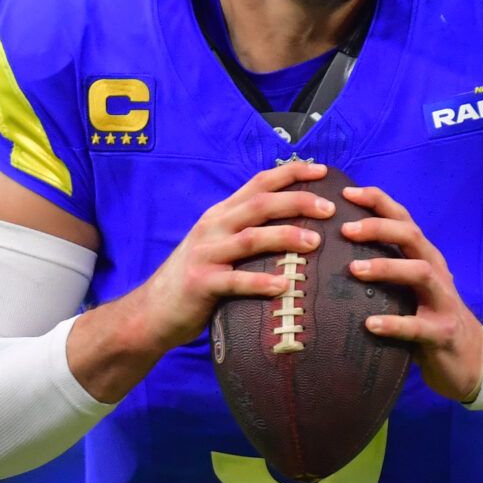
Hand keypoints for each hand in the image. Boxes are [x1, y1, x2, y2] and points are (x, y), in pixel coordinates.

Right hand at [134, 159, 333, 349]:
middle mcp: (213, 228)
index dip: (291, 173)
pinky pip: (235, 281)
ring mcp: (206, 254)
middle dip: (298, 201)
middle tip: (330, 208)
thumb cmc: (196, 280)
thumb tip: (295, 227)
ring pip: (251, 238)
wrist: (152, 312)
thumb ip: (246, 233)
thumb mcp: (218, 246)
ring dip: (285, 237)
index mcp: (221, 215)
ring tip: (315, 242)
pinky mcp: (201, 284)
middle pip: (260, 205)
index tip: (322, 171)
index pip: (259, 183)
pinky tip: (284, 285)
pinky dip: (260, 282)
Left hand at [340, 185, 482, 403]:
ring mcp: (443, 301)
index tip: (346, 192)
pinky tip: (370, 324)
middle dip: (378, 228)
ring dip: (386, 267)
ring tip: (354, 269)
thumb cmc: (429, 318)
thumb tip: (334, 252)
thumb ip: (386, 268)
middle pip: (411, 236)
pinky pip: (417, 326)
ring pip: (419, 272)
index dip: (377, 202)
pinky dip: (393, 323)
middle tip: (344, 229)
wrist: (470, 360)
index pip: (403, 219)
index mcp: (425, 257)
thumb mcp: (410, 289)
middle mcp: (436, 272)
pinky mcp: (442, 332)